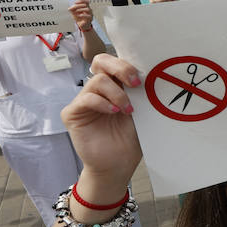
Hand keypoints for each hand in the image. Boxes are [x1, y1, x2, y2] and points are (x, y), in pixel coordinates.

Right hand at [60, 54, 142, 184]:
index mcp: (115, 86)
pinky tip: (114, 112)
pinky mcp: (72, 113)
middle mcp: (98, 90)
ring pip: (97, 81)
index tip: (143, 77)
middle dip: (120, 68)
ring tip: (127, 109)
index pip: (114, 62)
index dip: (127, 64)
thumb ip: (142, 93)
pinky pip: (85, 98)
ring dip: (116, 93)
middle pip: (101, 62)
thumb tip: (154, 75)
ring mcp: (84, 100)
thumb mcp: (142, 112)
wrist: (119, 164)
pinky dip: (102, 103)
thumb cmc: (131, 139)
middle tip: (134, 83)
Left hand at [69, 0, 94, 31]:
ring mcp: (90, 14)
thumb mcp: (74, 13)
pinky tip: (79, 15)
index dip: (81, 1)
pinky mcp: (90, 19)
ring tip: (76, 11)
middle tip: (74, 7)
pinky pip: (88, 16)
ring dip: (81, 9)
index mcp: (86, 7)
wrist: (82, 25)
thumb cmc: (79, 18)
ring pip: (87, 9)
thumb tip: (69, 8)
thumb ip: (72, 9)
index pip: (86, 1)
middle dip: (79, 5)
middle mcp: (89, 10)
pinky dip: (83, 15)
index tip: (75, 2)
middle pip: (86, 5)